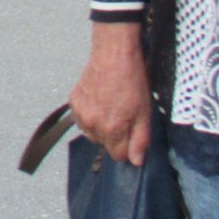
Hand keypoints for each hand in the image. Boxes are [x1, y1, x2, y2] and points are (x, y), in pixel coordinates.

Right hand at [70, 23, 151, 164]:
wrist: (114, 56)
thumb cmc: (132, 81)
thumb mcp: (145, 113)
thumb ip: (140, 141)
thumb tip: (136, 161)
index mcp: (111, 130)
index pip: (118, 156)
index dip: (128, 146)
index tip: (132, 133)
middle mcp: (92, 125)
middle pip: (104, 144)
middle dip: (114, 135)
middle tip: (123, 115)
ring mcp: (80, 113)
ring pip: (92, 132)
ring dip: (100, 126)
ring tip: (110, 107)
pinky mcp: (73, 102)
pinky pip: (82, 119)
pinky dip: (90, 114)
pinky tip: (100, 100)